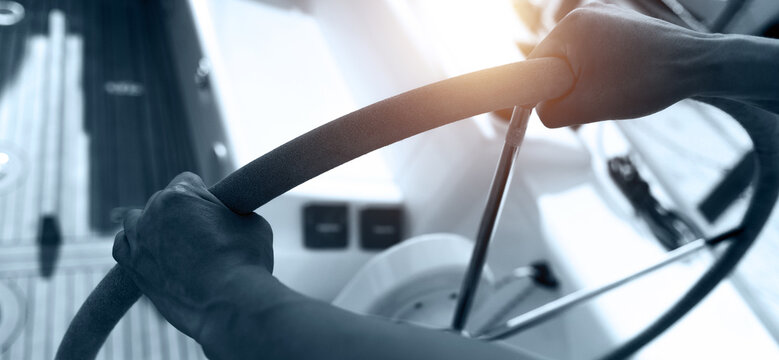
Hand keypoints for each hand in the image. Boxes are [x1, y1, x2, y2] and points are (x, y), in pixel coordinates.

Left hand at [112, 172, 273, 339]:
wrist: (229, 302)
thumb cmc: (246, 261)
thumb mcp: (252, 222)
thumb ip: (234, 213)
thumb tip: (232, 217)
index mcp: (182, 193)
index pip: (187, 181)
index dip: (203, 197)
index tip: (213, 213)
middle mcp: (154, 210)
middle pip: (163, 201)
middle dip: (179, 214)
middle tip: (201, 234)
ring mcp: (139, 238)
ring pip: (136, 220)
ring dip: (152, 227)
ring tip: (175, 245)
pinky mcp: (132, 266)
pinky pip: (122, 245)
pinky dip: (134, 246)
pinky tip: (150, 254)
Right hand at [529, 3, 713, 126]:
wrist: (698, 67)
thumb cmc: (646, 81)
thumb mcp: (585, 106)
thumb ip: (549, 112)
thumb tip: (540, 110)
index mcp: (571, 26)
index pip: (534, 65)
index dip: (542, 91)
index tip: (564, 103)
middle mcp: (585, 13)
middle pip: (555, 61)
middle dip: (569, 85)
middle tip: (594, 99)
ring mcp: (605, 15)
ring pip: (576, 59)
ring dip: (586, 80)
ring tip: (613, 88)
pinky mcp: (620, 24)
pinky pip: (594, 53)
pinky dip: (601, 70)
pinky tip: (622, 79)